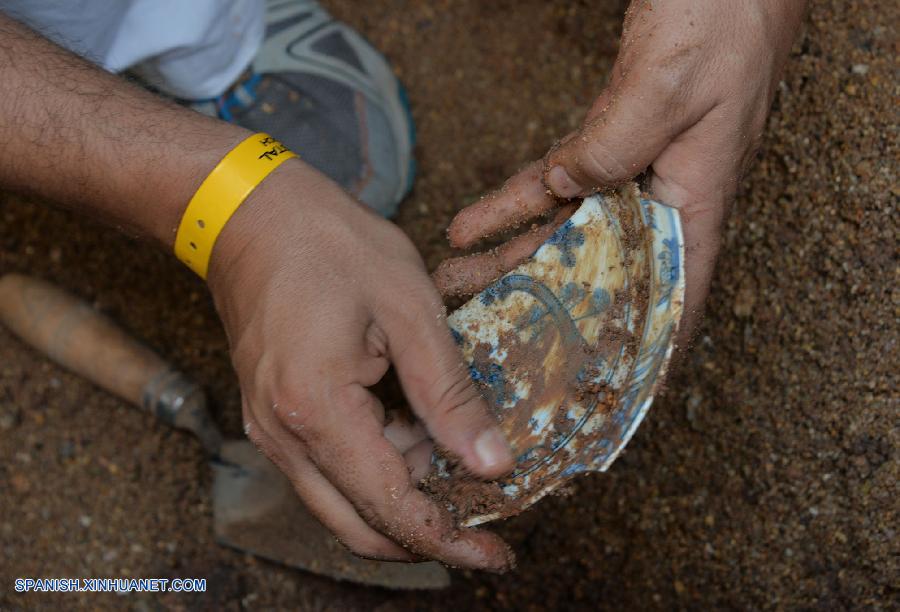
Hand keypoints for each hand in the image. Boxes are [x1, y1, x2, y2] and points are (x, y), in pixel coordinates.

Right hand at [206, 159, 514, 569]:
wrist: (248, 213)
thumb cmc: (329, 245)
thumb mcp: (409, 308)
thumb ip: (449, 394)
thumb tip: (491, 463)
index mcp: (316, 411)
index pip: (390, 508)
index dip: (450, 540)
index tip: (497, 555)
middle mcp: (283, 437)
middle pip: (360, 526)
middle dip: (428, 534)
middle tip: (487, 524)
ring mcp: (272, 430)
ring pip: (346, 502)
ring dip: (406, 495)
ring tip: (460, 457)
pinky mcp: (276, 416)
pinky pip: (332, 468)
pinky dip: (381, 467)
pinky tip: (420, 432)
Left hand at [437, 0, 805, 341]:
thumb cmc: (724, 26)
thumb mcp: (667, 89)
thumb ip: (614, 146)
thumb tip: (562, 186)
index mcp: (696, 204)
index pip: (670, 297)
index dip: (637, 348)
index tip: (597, 389)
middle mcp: (665, 199)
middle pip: (595, 270)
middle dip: (536, 302)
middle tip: (480, 328)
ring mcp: (636, 170)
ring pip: (564, 229)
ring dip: (507, 253)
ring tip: (456, 277)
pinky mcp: (611, 140)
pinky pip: (554, 180)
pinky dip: (513, 200)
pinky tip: (471, 221)